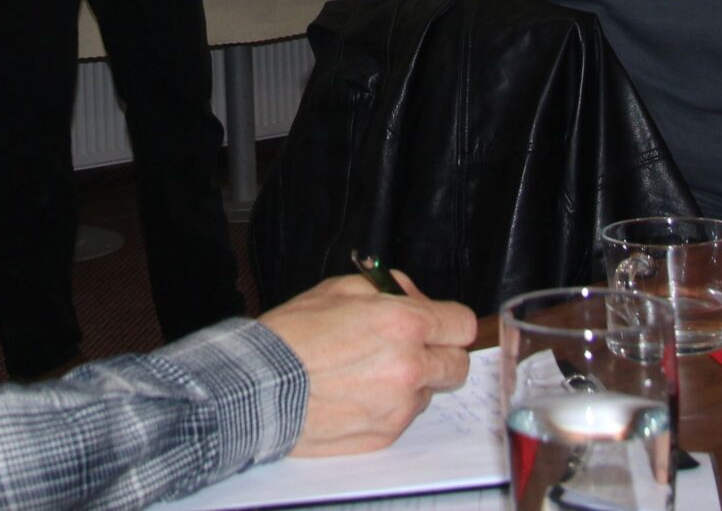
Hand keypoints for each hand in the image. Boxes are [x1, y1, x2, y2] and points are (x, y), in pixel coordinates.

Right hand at [261, 272, 475, 456]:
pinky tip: (356, 393)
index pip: (462, 324)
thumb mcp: (339, 288)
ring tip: (368, 372)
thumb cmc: (292, 335)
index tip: (438, 323)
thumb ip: (389, 289)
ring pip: (429, 392)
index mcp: (404, 324)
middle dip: (439, 354)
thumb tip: (413, 298)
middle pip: (458, 365)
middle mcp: (410, 366)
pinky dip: (389, 405)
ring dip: (411, 382)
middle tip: (410, 348)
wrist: (259, 386)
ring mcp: (400, 405)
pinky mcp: (385, 434)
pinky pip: (404, 417)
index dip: (448, 322)